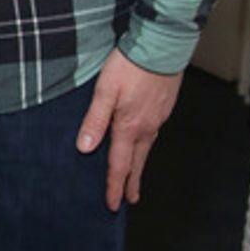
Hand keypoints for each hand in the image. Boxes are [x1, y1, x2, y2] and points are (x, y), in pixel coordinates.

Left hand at [75, 49, 183, 210]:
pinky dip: (147, 145)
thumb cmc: (131, 65)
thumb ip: (95, 120)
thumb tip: (85, 148)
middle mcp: (147, 127)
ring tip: (136, 176)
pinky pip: (154, 134)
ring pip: (147, 149)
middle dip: (131, 183)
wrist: (162, 45)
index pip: (119, 165)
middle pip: (137, 163)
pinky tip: (143, 141)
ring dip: (140, 166)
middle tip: (129, 199)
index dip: (114, 187)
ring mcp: (158, 118)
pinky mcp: (164, 107)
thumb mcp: (105, 91)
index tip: (113, 205)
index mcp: (129, 127)